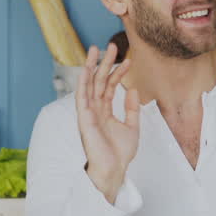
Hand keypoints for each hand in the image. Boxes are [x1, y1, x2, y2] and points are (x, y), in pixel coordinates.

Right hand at [76, 43, 139, 203]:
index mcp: (105, 111)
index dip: (119, 72)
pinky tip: (86, 70)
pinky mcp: (84, 118)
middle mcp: (95, 109)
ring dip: (91, 67)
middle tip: (111, 45)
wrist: (114, 170)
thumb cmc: (120, 154)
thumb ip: (132, 108)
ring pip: (89, 85)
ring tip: (95, 49)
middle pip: (99, 81)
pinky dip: (83, 83)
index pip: (111, 86)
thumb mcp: (132, 127)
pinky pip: (81, 97)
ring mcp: (88, 113)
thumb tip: (134, 89)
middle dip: (105, 63)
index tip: (129, 60)